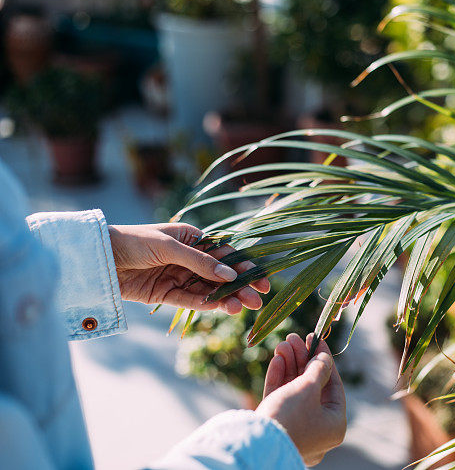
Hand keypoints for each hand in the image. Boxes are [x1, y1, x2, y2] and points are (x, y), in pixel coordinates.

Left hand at [108, 223, 268, 313]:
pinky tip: (218, 307)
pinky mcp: (165, 294)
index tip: (263, 280)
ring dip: (224, 298)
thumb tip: (230, 275)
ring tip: (240, 309)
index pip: (225, 254)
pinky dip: (204, 304)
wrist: (98, 257)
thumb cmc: (134, 241)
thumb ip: (200, 262)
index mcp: (193, 239)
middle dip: (240, 287)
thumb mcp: (169, 247)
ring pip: (208, 289)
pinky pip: (189, 300)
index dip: (245, 267)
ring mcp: (178, 276)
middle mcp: (189, 258)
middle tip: (257, 301)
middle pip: (220, 275)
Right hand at [257, 334, 345, 465]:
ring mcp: (297, 428)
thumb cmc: (291, 416)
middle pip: (312, 385)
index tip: (317, 340)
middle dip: (302, 359)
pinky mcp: (277, 425)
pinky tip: (277, 359)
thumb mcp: (309, 388)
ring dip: (289, 364)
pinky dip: (279, 379)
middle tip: (295, 338)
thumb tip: (324, 358)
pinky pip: (282, 399)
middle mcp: (317, 428)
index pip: (333, 385)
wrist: (256, 444)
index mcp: (334, 424)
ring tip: (283, 343)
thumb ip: (318, 369)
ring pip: (294, 390)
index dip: (324, 360)